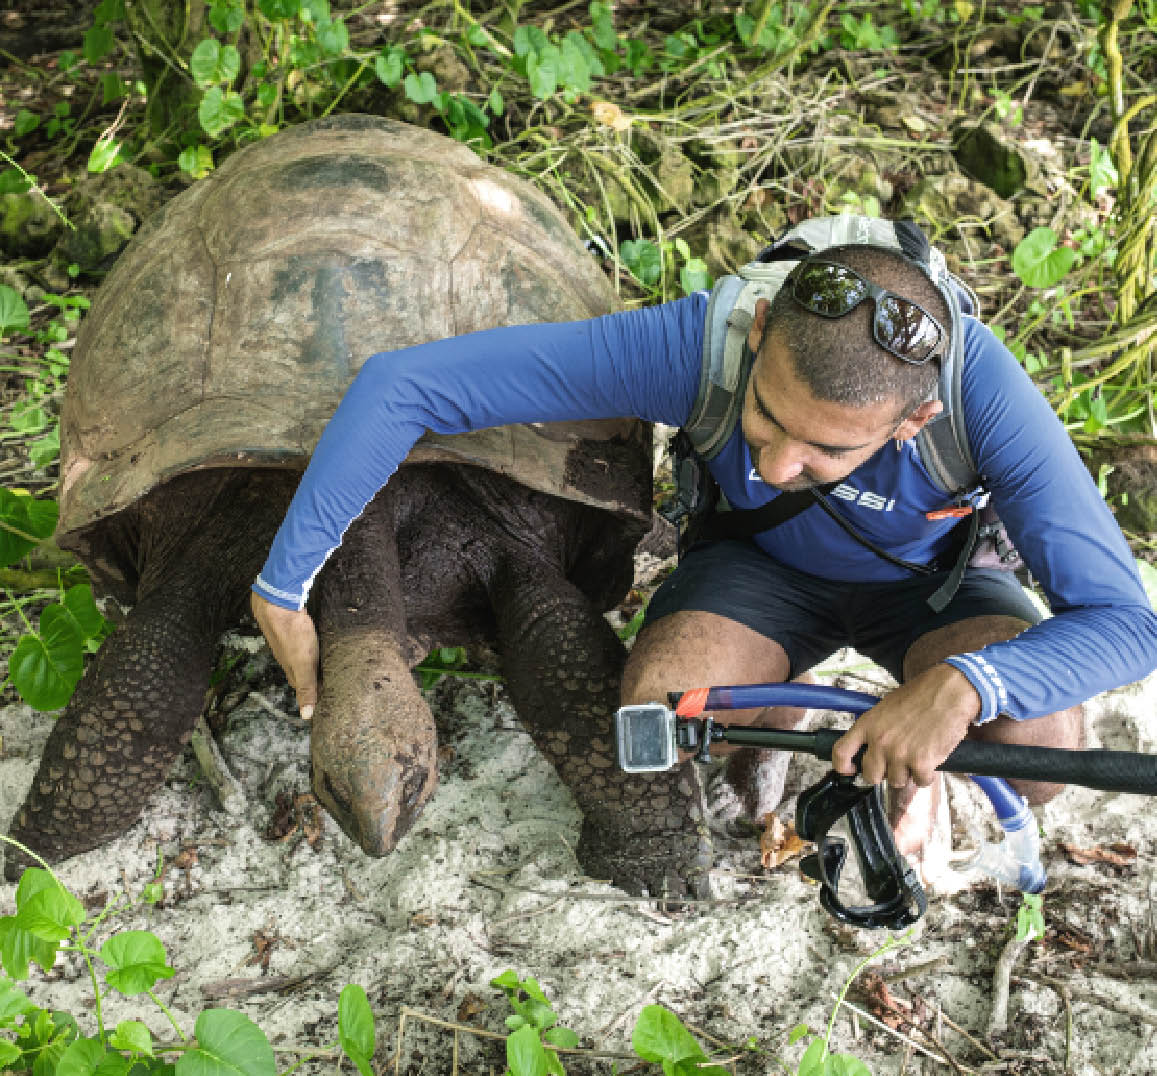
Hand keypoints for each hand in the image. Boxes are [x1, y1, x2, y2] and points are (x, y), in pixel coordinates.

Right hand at [250, 592, 319, 719]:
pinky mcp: (292, 624)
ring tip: (323, 664)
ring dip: (309, 660)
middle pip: (299, 670)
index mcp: (290, 667)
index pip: (301, 686)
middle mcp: (287, 655)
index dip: (311, 692)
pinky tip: (316, 641)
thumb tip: (306, 715)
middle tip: (327, 681)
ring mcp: (288, 639)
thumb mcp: (303, 664)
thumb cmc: (292, 634)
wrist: (277, 603)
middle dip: (311, 677)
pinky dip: (309, 644)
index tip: (324, 698)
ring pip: (300, 654)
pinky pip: (301, 639)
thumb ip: (306, 687)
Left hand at [831, 664, 981, 787]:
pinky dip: (927, 776)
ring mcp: (899, 754)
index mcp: (867, 724)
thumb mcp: (886, 707)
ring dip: (907, 774)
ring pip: (896, 781)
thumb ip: (875, 728)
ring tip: (917, 756)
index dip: (842, 766)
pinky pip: (920, 782)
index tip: (850, 770)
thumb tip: (872, 748)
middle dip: (882, 774)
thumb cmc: (920, 695)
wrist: (949, 692)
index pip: (841, 752)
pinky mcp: (921, 763)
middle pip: (870, 775)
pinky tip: (931, 760)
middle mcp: (879, 741)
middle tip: (894, 765)